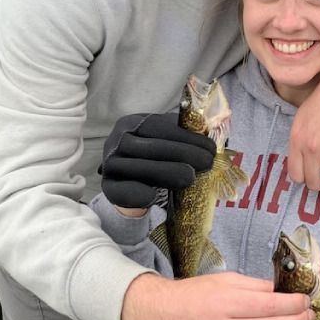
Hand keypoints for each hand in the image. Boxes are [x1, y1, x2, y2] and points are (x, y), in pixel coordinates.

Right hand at [99, 111, 214, 208]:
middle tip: (207, 162)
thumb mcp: (165, 142)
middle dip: (182, 153)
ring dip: (166, 172)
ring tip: (190, 177)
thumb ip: (182, 137)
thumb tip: (211, 134)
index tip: (210, 148)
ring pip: (138, 167)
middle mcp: (117, 141)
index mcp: (132, 123)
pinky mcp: (107, 187)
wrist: (131, 184)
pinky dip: (136, 193)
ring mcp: (110, 164)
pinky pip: (120, 190)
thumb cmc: (154, 159)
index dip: (186, 136)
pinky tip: (152, 197)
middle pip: (150, 147)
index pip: (159, 126)